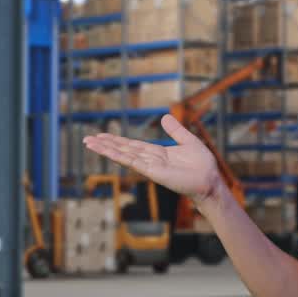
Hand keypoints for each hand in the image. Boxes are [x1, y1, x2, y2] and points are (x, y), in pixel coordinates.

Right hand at [83, 114, 223, 203]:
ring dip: (106, 149)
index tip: (102, 135)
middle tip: (87, 139)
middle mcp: (150, 160)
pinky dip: (120, 156)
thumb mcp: (188, 141)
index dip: (117, 140)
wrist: (210, 180)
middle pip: (123, 149)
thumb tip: (164, 117)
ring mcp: (150, 166)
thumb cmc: (202, 165)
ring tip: (90, 143)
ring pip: (124, 155)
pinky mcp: (153, 172)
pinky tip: (107, 152)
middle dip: (105, 144)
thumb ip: (175, 131)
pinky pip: (133, 162)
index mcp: (157, 153)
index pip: (132, 145)